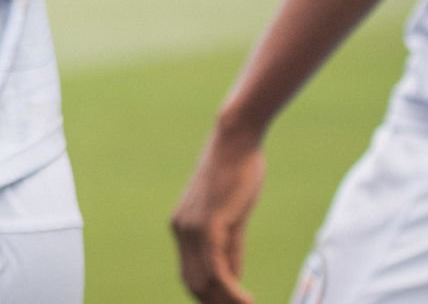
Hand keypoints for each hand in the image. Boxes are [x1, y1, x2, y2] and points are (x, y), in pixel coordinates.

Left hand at [171, 125, 264, 303]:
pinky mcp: (208, 224)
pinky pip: (216, 269)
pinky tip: (247, 302)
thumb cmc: (237, 175)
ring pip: (203, 282)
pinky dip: (231, 291)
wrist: (235, 141)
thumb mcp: (232, 218)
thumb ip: (230, 249)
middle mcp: (180, 229)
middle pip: (193, 283)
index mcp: (182, 227)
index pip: (190, 275)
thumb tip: (233, 279)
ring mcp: (191, 227)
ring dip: (226, 303)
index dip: (209, 297)